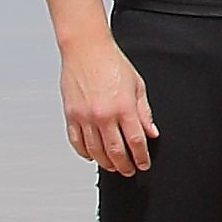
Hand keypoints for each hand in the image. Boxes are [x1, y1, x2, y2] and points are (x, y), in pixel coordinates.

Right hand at [60, 37, 156, 176]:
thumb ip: (144, 113)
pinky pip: (76, 142)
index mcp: (123, 108)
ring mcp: (84, 117)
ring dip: (106, 163)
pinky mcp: (70, 116)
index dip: (141, 157)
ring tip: (113, 166)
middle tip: (130, 170)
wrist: (86, 51)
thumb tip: (151, 133)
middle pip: (115, 151)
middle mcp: (103, 115)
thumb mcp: (137, 87)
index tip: (144, 164)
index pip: (135, 141)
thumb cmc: (112, 64)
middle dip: (125, 165)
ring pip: (95, 151)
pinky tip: (92, 156)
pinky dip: (85, 153)